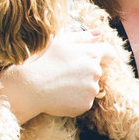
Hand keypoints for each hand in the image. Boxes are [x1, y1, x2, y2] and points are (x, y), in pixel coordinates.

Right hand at [0, 30, 115, 124]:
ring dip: (79, 86)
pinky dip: (74, 99)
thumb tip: (98, 34)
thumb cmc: (41, 61)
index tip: (92, 58)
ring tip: (59, 84)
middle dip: (84, 71)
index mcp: (90, 53)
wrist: (29, 87)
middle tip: (63, 72)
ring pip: (89, 87)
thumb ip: (82, 37)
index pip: (109, 53)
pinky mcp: (85, 104)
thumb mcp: (59, 42)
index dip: (102, 55)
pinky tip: (59, 95)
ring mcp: (91, 89)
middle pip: (96, 71)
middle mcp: (95, 71)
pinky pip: (83, 101)